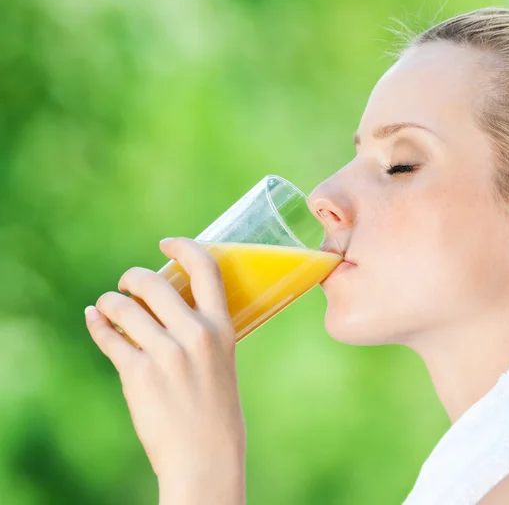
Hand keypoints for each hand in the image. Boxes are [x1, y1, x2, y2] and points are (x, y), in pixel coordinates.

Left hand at [85, 237, 245, 503]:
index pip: (206, 268)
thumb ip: (201, 330)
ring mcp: (165, 354)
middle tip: (128, 284)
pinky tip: (92, 318)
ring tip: (108, 305)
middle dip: (133, 277)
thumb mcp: (222, 360)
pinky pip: (108, 337)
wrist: (206, 458)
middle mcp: (195, 334)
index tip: (165, 243)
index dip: (184, 246)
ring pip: (123, 307)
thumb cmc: (217, 409)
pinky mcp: (138, 375)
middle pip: (153, 282)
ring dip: (109, 301)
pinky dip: (96, 323)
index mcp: (222, 327)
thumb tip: (164, 303)